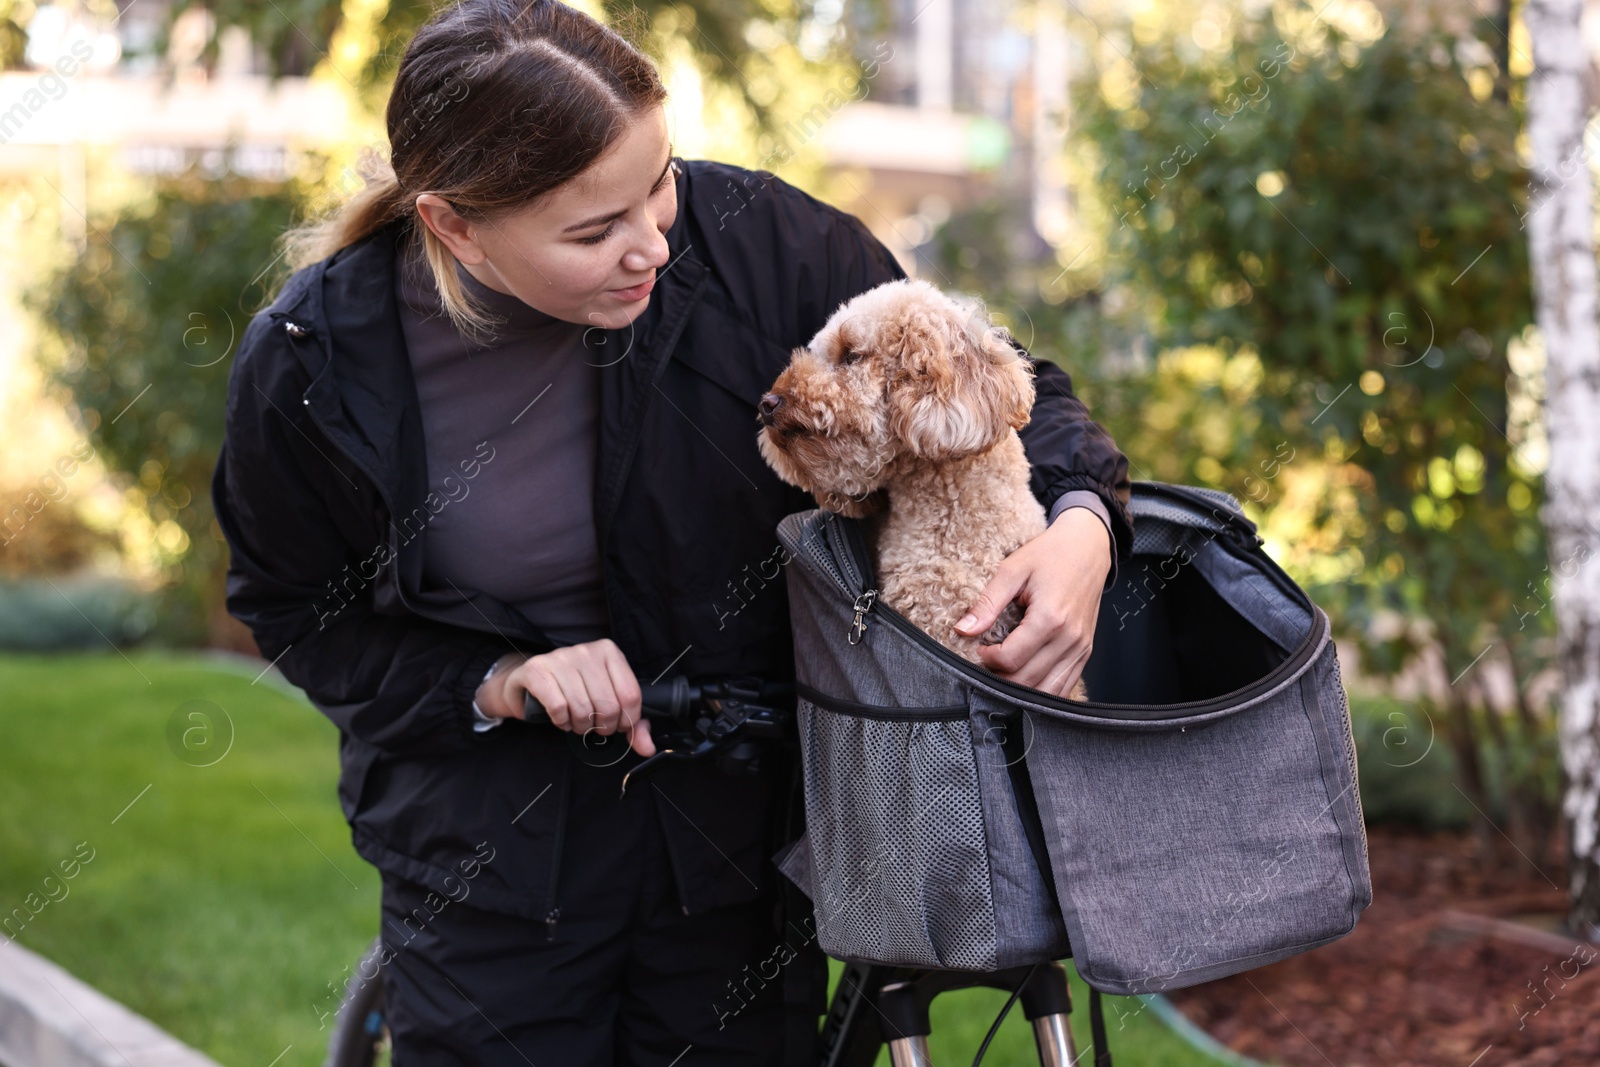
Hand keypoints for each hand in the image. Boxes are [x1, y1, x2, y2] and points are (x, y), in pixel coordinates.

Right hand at [474, 640, 655, 756]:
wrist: (528, 681)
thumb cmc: (572, 690)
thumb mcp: (605, 700)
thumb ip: (632, 723)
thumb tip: (647, 747)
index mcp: (609, 652)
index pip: (631, 695)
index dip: (627, 721)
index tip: (618, 726)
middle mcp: (586, 651)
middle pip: (608, 706)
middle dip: (603, 727)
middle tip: (594, 727)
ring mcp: (560, 658)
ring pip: (583, 709)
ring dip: (580, 727)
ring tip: (576, 722)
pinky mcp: (536, 670)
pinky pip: (559, 708)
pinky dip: (561, 722)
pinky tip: (561, 718)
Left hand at [952, 508, 1111, 697]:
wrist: (1088, 548)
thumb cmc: (1049, 555)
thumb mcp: (1012, 570)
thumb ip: (987, 603)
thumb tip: (962, 630)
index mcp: (1050, 618)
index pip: (1011, 659)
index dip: (987, 660)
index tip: (978, 648)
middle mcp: (1070, 639)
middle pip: (1027, 682)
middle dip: (999, 680)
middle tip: (985, 666)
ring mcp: (1081, 649)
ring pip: (1046, 693)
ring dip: (1019, 692)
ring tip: (1002, 674)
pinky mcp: (1086, 653)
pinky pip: (1064, 687)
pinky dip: (1041, 692)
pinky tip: (1023, 681)